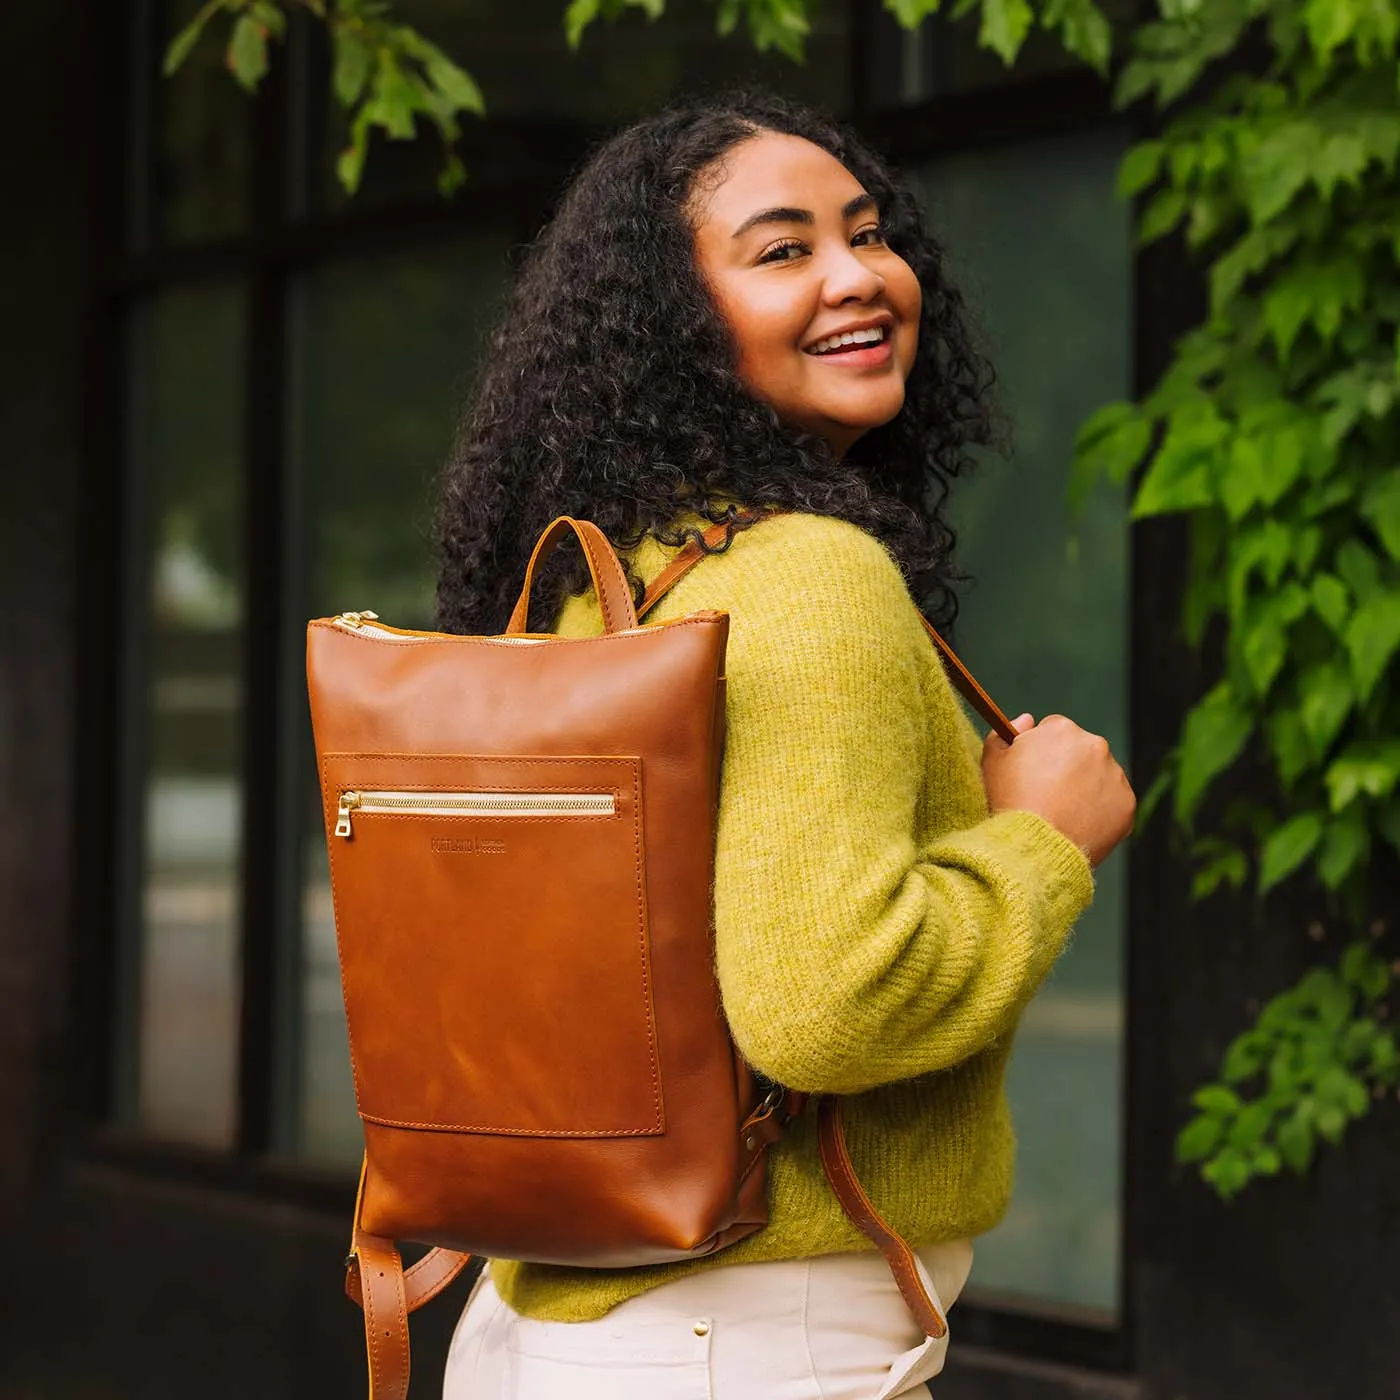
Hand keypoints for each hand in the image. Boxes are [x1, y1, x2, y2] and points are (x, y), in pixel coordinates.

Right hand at [982, 713, 1135, 867]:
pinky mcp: (1127, 803)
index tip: (1034, 772)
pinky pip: (1113, 803)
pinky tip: (1078, 824)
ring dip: (1086, 787)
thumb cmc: (1011, 801)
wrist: (1036, 846)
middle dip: (1068, 766)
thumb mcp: (992, 761)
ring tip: (1062, 812)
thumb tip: (1026, 720)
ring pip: (1100, 775)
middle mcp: (1095, 745)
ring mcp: (1115, 774)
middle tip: (1048, 794)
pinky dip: (1100, 811)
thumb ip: (1004, 732)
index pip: (1054, 730)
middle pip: (1081, 751)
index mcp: (1062, 729)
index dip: (1041, 751)